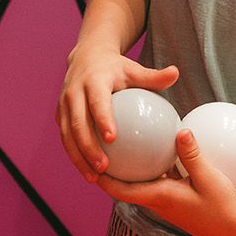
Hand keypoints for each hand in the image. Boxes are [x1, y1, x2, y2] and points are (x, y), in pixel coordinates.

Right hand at [56, 42, 179, 180]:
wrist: (86, 57)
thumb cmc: (117, 68)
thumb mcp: (134, 69)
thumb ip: (154, 77)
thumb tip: (176, 73)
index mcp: (93, 80)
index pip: (97, 101)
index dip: (102, 119)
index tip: (112, 138)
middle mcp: (74, 92)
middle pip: (78, 123)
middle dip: (87, 147)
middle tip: (103, 167)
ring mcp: (64, 104)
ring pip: (67, 135)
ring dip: (78, 157)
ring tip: (93, 178)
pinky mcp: (59, 115)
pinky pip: (65, 138)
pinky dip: (75, 156)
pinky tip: (89, 173)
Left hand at [98, 128, 235, 235]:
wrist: (234, 229)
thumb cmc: (221, 206)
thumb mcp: (209, 178)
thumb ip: (193, 155)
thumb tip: (180, 130)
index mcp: (159, 197)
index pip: (120, 190)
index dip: (102, 178)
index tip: (88, 160)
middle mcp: (157, 200)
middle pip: (123, 185)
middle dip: (109, 169)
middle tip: (98, 144)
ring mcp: (165, 200)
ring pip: (138, 182)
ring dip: (128, 168)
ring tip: (121, 142)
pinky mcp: (175, 197)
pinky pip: (156, 179)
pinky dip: (149, 166)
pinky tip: (154, 147)